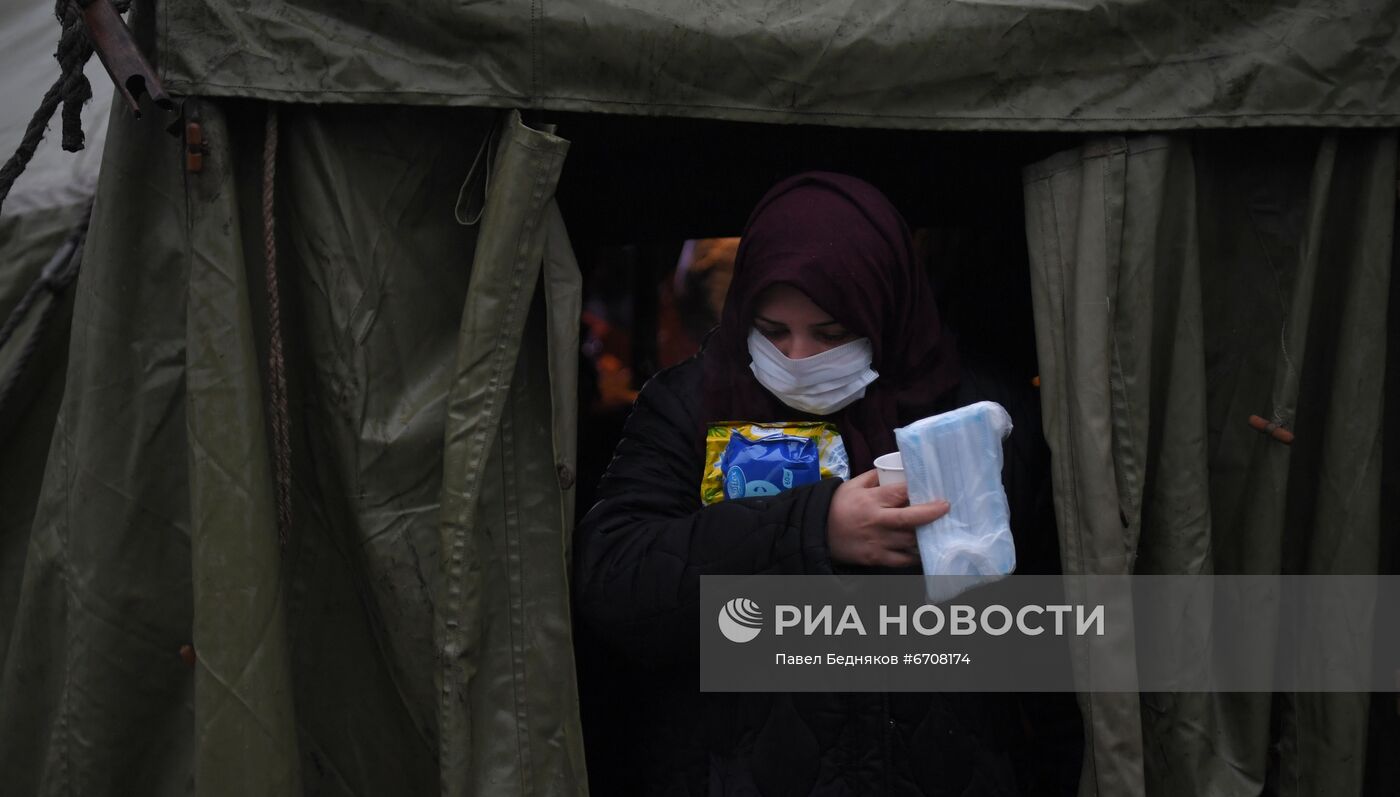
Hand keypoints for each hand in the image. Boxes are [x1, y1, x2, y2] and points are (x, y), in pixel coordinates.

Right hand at [826, 470, 949, 567]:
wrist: (818, 533)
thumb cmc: (837, 506)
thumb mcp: (853, 485)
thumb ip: (875, 477)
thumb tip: (897, 469)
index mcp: (871, 501)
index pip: (900, 493)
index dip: (918, 490)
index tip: (933, 488)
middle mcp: (877, 521)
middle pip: (909, 519)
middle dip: (931, 513)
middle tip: (946, 508)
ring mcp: (878, 542)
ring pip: (910, 540)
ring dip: (926, 534)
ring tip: (938, 528)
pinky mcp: (877, 558)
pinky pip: (903, 559)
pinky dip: (916, 555)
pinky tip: (924, 548)